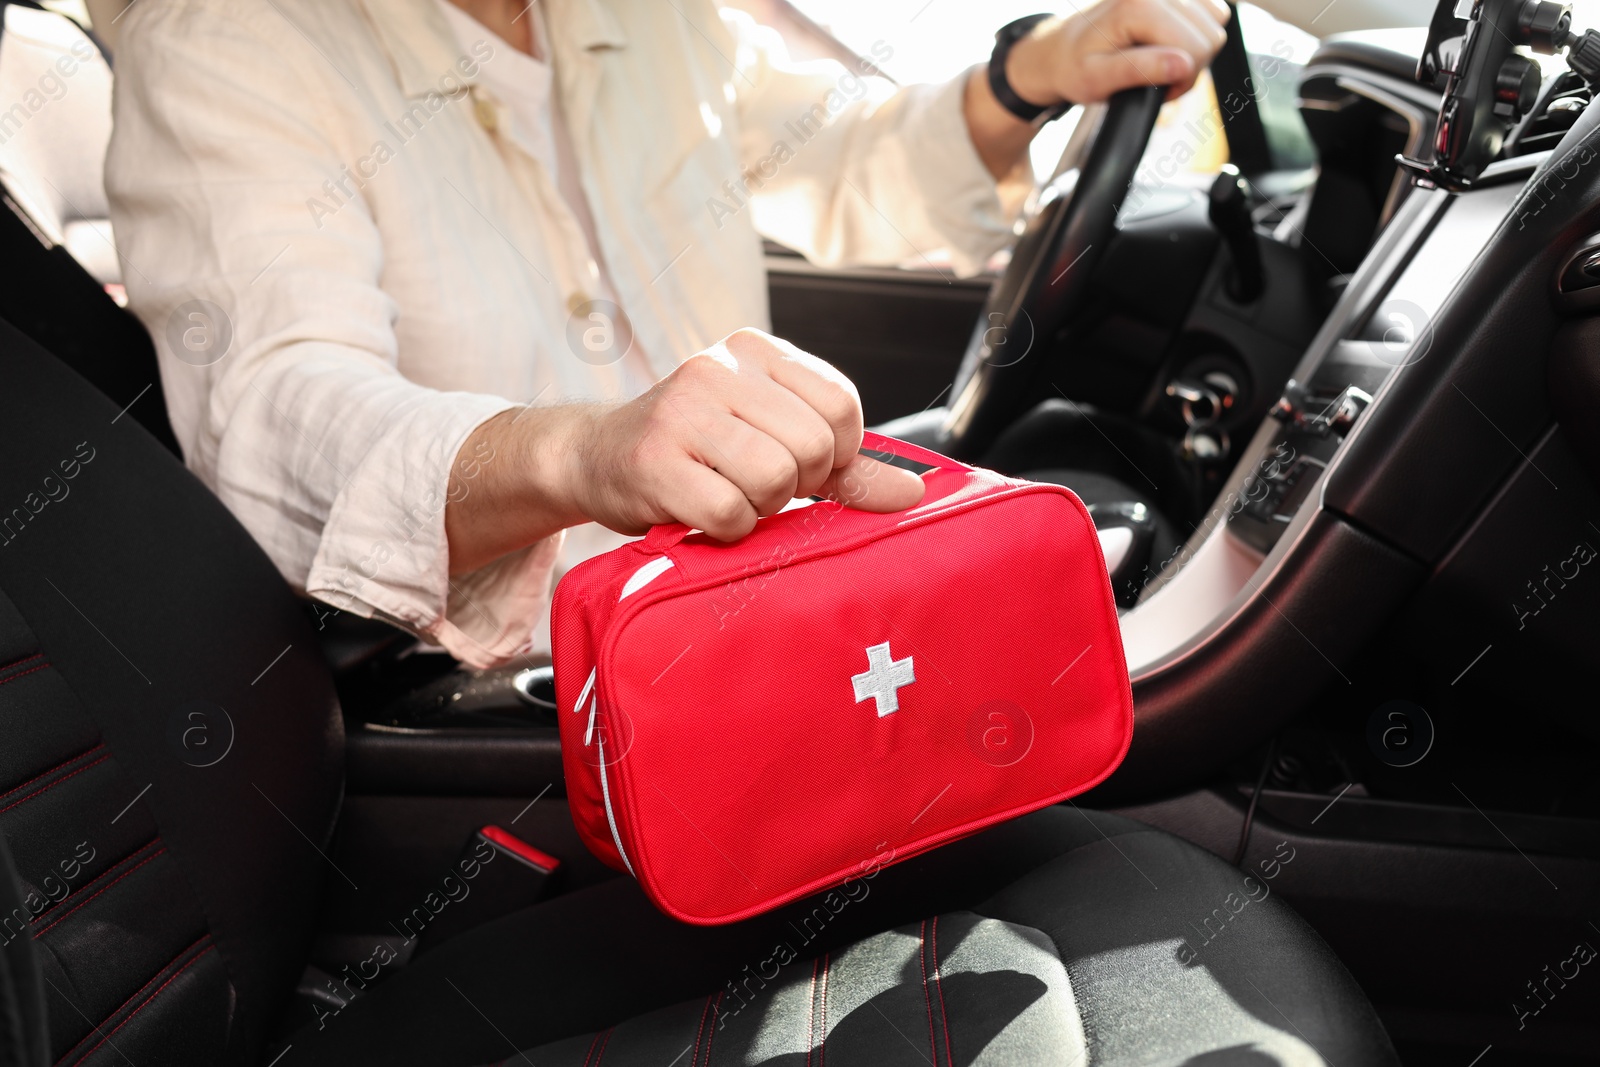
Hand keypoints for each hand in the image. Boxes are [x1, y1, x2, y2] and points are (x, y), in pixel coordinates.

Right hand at [446, 329, 925, 573]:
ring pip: (775, 478)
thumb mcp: (770, 440)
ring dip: (760, 507)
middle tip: (756, 485)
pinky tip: (701, 514)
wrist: (593, 460)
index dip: (835, 451)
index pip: (840, 403)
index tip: (802, 464)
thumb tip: (913, 492)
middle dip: (797, 483)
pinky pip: (731, 513)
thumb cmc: (693, 452)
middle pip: (812, 444)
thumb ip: (844, 465)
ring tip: (727, 495)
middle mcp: (715, 368)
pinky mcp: (654, 461)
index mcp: (751, 350)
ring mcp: (681, 411)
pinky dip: (727, 530)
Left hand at [1009, 0, 1231, 106]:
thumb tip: (1182, 65)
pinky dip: (1195, 34)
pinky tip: (1167, 44)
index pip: (1197, 47)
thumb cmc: (1075, 67)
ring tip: (1159, 60)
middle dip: (1189, 65)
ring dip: (1193, 50)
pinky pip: (1212, 12)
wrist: (1063, 50)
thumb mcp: (1096, 79)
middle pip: (1210, 36)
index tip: (1157, 88)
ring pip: (1216, 23)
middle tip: (1157, 77)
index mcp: (1139, 7)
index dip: (1182, 78)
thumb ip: (1139, 71)